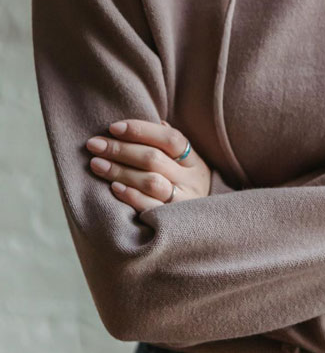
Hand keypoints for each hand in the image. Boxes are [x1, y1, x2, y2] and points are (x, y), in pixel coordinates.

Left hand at [85, 118, 211, 213]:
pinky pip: (150, 208)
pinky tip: (113, 187)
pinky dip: (131, 196)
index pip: (171, 139)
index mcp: (194, 162)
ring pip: (151, 182)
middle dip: (121, 149)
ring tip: (96, 164)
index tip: (114, 127)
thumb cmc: (184, 190)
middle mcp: (192, 181)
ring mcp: (183, 202)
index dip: (142, 130)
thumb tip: (154, 121)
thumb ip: (170, 146)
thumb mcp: (186, 167)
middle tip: (94, 144)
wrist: (201, 232)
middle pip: (155, 159)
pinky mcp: (171, 223)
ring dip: (120, 171)